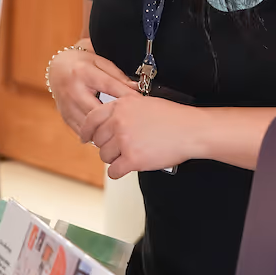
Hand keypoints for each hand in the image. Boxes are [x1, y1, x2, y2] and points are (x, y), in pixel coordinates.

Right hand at [48, 48, 137, 135]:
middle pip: (97, 110)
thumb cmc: (82, 64)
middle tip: (132, 125)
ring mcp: (67, 105)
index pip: (109, 86)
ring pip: (89, 124)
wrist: (57, 68)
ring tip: (120, 133)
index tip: (140, 103)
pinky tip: (106, 135)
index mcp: (83, 73)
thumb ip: (118, 76)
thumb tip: (136, 88)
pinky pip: (81, 130)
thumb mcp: (100, 63)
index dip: (126, 95)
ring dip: (105, 129)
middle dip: (115, 118)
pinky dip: (94, 134)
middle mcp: (73, 90)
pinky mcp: (65, 116)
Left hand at [79, 92, 198, 178]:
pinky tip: (127, 167)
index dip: (86, 130)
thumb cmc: (173, 118)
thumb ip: (123, 109)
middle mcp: (119, 122)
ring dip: (114, 159)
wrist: (191, 130)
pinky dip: (119, 172)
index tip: (84, 137)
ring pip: (105, 156)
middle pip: (98, 140)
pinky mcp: (132, 159)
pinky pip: (113, 171)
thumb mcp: (143, 103)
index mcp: (120, 106)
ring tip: (130, 155)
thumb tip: (108, 122)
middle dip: (106, 146)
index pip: (92, 118)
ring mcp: (124, 140)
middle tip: (119, 149)